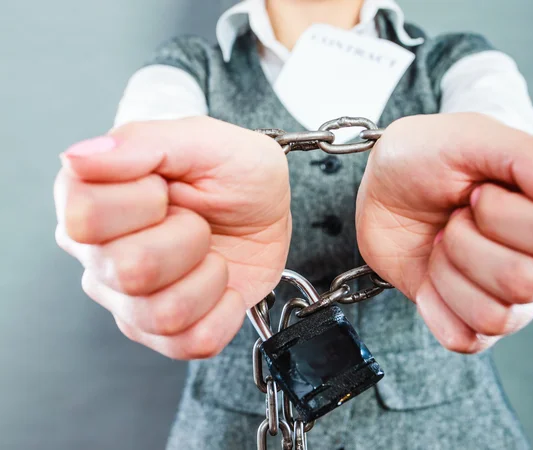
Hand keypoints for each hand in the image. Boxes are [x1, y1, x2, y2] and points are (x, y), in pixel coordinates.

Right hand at [55, 117, 290, 358]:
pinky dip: (224, 313)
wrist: (264, 213)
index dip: (145, 203)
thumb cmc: (234, 173)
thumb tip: (79, 157)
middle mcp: (97, 252)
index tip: (168, 188)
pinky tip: (222, 287)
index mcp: (91, 197)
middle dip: (188, 240)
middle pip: (129, 270)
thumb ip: (145, 142)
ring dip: (209, 278)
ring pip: (162, 314)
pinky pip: (190, 343)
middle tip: (199, 222)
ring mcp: (125, 298)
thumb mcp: (206, 141)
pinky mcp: (158, 332)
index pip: (86, 217)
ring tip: (211, 252)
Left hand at [357, 113, 532, 352]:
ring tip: (442, 241)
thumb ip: (531, 159)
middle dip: (468, 240)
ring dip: (450, 271)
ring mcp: (516, 299)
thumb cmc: (431, 157)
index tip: (478, 190)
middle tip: (456, 215)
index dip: (502, 213)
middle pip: (525, 282)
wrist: (385, 186)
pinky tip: (431, 273)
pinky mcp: (477, 324)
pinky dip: (436, 304)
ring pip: (496, 316)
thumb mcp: (472, 138)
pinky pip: (465, 339)